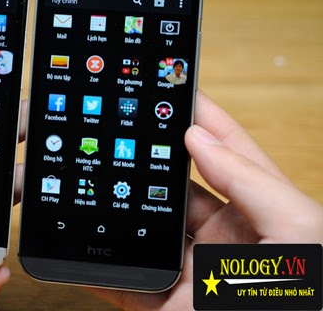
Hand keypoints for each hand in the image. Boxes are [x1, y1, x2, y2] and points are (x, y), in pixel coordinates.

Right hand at [89, 90, 322, 309]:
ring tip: (85, 183)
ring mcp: (191, 276)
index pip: (224, 150)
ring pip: (142, 233)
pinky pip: (123, 284)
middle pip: (171, 187)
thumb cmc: (312, 297)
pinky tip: (77, 251)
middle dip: (143, 160)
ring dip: (114, 213)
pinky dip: (97, 270)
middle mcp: (223, 240)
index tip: (168, 87)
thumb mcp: (299, 236)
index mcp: (260, 213)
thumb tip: (197, 137)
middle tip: (110, 130)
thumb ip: (250, 181)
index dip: (198, 117)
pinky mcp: (165, 308)